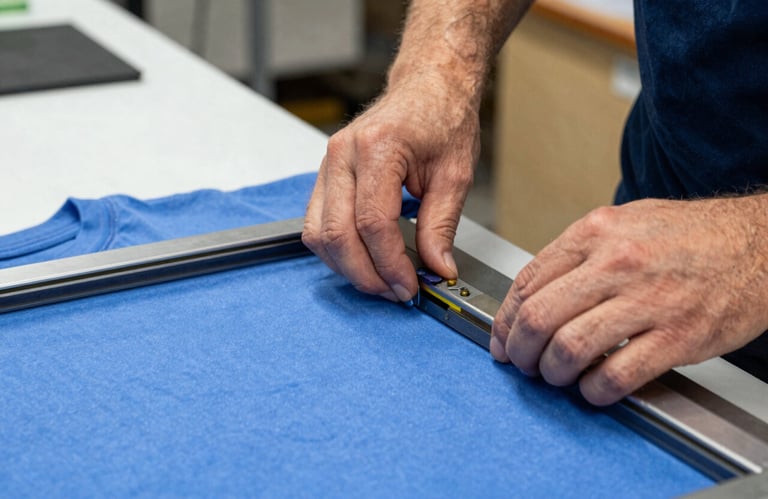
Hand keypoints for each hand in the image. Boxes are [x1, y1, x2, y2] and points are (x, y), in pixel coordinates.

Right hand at [302, 74, 479, 301]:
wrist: (427, 88)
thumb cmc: (442, 118)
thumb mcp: (455, 174)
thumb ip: (441, 225)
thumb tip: (437, 268)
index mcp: (378, 148)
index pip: (373, 223)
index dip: (390, 264)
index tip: (410, 285)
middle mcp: (343, 154)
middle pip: (338, 233)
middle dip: (366, 274)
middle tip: (395, 292)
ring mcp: (328, 163)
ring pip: (318, 233)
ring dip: (347, 267)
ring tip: (380, 281)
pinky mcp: (325, 174)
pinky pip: (316, 223)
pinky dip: (337, 250)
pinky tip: (363, 260)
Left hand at [491, 196, 767, 404]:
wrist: (759, 243)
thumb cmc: (691, 235)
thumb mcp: (624, 222)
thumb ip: (578, 253)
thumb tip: (534, 294)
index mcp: (596, 231)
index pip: (528, 281)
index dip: (505, 319)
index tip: (502, 338)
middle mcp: (616, 263)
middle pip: (540, 317)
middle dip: (520, 350)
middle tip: (522, 363)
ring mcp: (648, 300)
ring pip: (570, 348)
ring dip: (552, 373)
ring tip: (556, 376)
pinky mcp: (678, 337)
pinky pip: (616, 375)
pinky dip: (594, 391)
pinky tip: (594, 388)